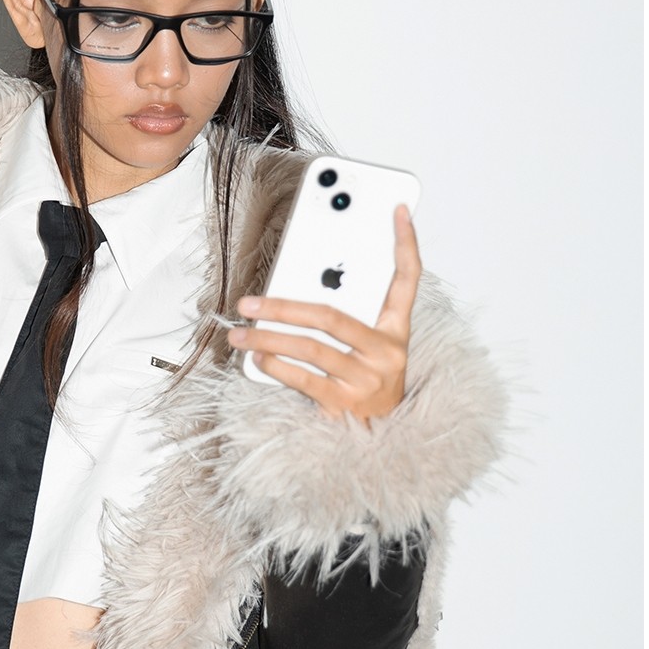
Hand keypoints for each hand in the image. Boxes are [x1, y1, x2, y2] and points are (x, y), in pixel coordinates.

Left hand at [227, 205, 421, 423]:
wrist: (385, 438)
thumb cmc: (369, 382)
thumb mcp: (373, 347)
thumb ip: (351, 316)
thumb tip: (302, 287)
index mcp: (397, 330)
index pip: (409, 279)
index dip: (407, 243)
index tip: (397, 210)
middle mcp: (387, 352)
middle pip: (332, 316)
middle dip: (283, 307)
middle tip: (248, 303)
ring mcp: (367, 380)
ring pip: (311, 348)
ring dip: (267, 339)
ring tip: (239, 334)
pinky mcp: (345, 404)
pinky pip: (304, 379)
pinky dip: (276, 366)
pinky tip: (257, 358)